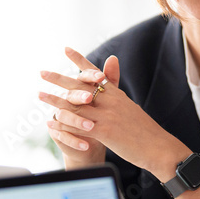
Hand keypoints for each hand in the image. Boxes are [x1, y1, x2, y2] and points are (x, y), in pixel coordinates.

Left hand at [39, 47, 188, 180]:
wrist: (159, 148)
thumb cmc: (146, 132)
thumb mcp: (131, 108)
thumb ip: (117, 96)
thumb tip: (110, 86)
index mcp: (117, 95)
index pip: (95, 73)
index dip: (79, 60)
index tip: (66, 50)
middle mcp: (111, 101)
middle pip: (80, 86)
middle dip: (59, 78)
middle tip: (42, 72)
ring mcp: (107, 116)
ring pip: (76, 104)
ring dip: (55, 99)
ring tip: (40, 94)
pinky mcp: (105, 132)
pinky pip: (79, 125)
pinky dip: (64, 124)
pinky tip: (51, 122)